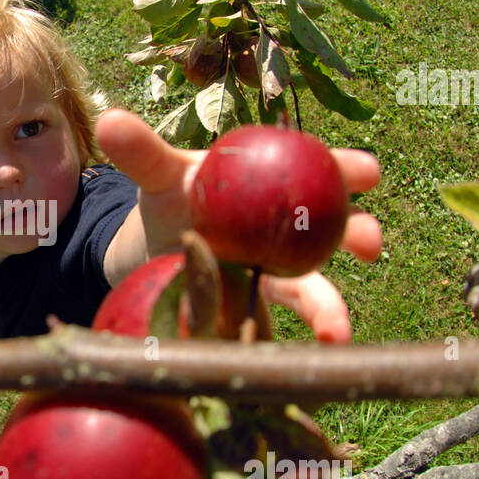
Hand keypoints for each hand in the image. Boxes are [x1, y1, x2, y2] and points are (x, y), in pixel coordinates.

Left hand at [95, 108, 381, 342]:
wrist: (154, 248)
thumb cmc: (173, 198)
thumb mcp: (159, 176)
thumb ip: (141, 153)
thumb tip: (109, 121)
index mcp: (272, 185)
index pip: (316, 171)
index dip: (346, 169)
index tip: (367, 172)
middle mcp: (285, 230)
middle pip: (330, 230)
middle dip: (357, 233)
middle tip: (369, 242)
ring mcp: (276, 272)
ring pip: (311, 287)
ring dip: (329, 308)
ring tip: (338, 330)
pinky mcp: (255, 310)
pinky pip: (276, 324)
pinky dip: (287, 340)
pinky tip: (295, 357)